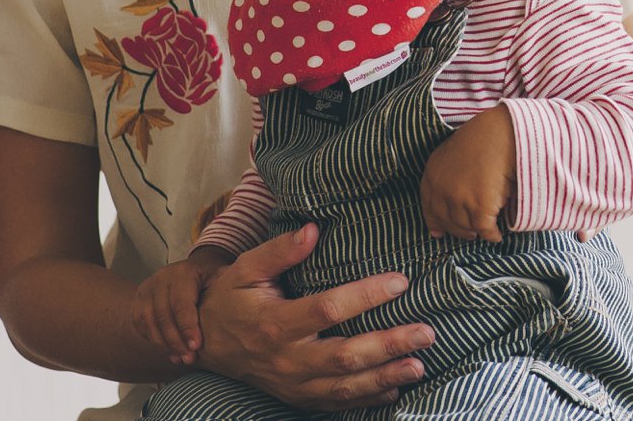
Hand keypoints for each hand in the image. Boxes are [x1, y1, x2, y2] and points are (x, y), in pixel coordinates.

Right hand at [133, 246, 232, 364]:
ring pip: (149, 322)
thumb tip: (248, 300)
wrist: (191, 273)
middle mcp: (161, 278)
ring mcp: (146, 289)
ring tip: (182, 358)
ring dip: (165, 344)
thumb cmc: (212, 279)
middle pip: (163, 315)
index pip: (181, 302)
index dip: (188, 326)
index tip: (197, 345)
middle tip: (190, 358)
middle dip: (176, 340)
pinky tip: (171, 352)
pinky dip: (154, 341)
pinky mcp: (137, 301)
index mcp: (183, 271)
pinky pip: (141, 325)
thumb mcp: (223, 277)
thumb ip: (231, 286)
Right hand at [197, 223, 434, 410]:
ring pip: (344, 386)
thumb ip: (279, 250)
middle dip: (388, 345)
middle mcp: (287, 358)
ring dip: (385, 378)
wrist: (206, 343)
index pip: (327, 309)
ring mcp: (292, 383)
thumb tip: (313, 229)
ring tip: (419, 366)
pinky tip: (395, 389)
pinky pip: (335, 404)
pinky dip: (366, 399)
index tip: (400, 281)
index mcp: (275, 322)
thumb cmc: (231, 298)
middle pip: (344, 356)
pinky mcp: (296, 397)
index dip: (365, 295)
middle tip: (426, 333)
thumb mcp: (245, 268)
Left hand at [420, 105, 515, 241]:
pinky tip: (497, 234)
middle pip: (448, 222)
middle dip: (460, 230)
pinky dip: (492, 235)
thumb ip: (446, 176)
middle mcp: (441, 189)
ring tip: (487, 228)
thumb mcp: (453, 153)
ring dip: (477, 230)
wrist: (504, 132)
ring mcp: (459, 199)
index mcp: (433, 174)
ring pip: (467, 228)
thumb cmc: (484, 138)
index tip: (439, 233)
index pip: (429, 208)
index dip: (436, 222)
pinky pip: (485, 230)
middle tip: (470, 233)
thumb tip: (448, 201)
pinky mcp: (479, 207)